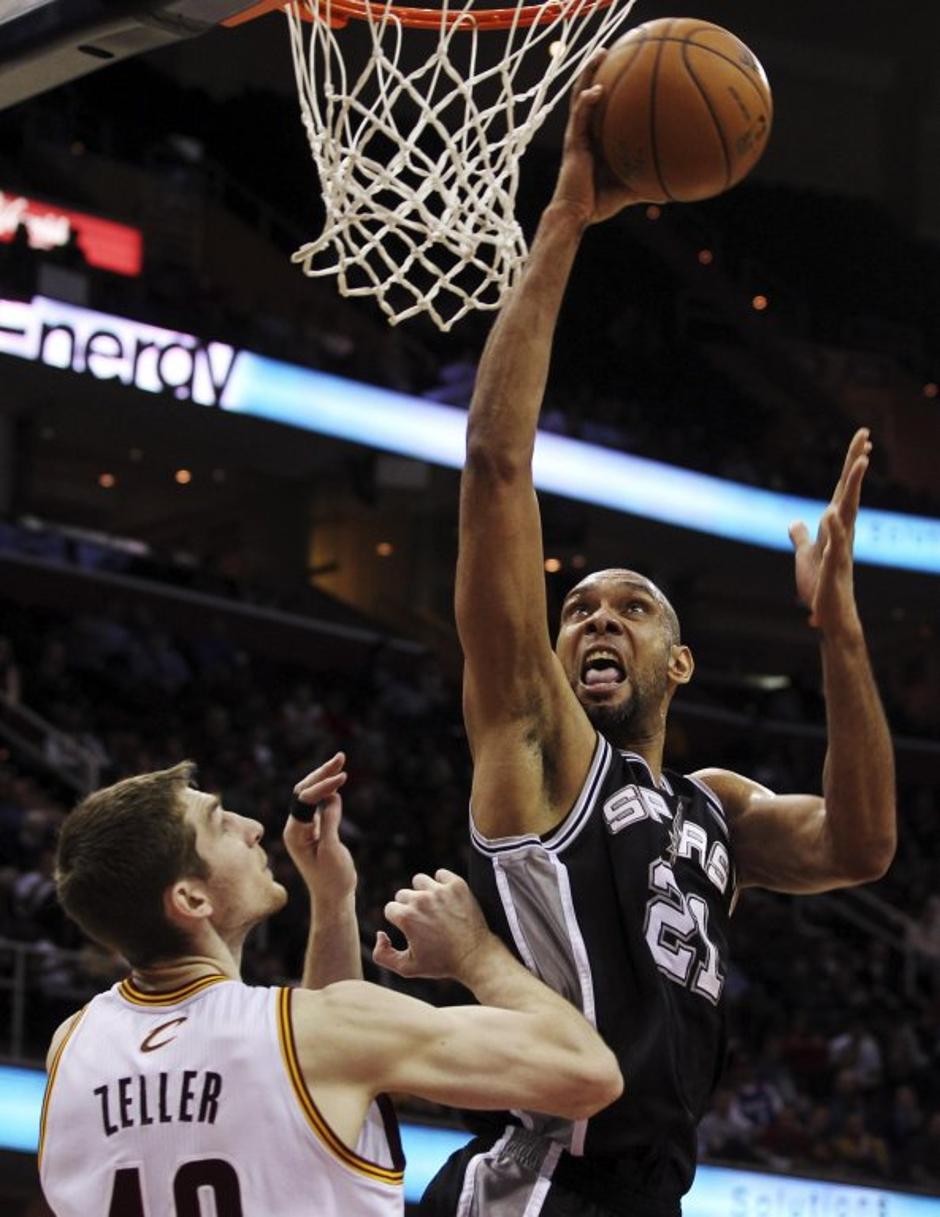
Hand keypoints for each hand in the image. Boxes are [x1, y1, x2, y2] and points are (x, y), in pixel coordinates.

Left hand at [282, 752, 355, 906]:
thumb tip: (333, 797)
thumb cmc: (332, 879)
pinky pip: (318, 803)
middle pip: (304, 791)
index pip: (304, 800)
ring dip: (325, 777)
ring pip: (310, 794)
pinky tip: (338, 780)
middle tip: (341, 757)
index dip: (322, 787)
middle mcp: (295, 827)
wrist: (334, 897)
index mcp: (295, 833)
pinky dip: (328, 790)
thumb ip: (329, 823)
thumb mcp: (331, 851)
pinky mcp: (314, 828)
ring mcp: (303, 827)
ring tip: (341, 761)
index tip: (342, 779)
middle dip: (322, 773)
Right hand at [373, 869, 489, 979]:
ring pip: (420, 881)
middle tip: (424, 921)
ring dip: (423, 892)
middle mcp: (421, 900)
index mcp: (406, 917)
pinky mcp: (457, 885)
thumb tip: (380, 933)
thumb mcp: (407, 968)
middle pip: (403, 894)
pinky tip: (446, 898)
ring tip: (433, 907)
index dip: (398, 920)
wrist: (475, 957)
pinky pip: (441, 874)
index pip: (390, 908)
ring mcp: (440, 891)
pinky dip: (442, 883)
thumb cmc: (442, 963)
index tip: (411, 929)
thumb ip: (382, 955)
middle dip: (409, 906)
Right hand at [551, 51, 643, 225]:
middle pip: (587, 95)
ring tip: (600, 54)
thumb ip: (645, 185)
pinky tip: (598, 90)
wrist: (575, 215)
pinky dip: (587, 102)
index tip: (621, 71)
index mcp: (593, 142)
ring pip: (580, 97)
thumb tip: (671, 192)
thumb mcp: (626, 191)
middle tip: (608, 51)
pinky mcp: (572, 144)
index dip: (605, 88)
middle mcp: (583, 134)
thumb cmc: (597, 205)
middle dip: (596, 71)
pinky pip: (579, 117)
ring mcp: (576, 137)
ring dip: (589, 74)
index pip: (597, 109)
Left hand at [788, 428, 870, 633]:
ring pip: (848, 512)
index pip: (843, 491)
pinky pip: (835, 544)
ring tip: (861, 461)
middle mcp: (842, 532)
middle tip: (865, 435)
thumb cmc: (820, 587)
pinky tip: (832, 512)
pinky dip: (834, 528)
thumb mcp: (805, 556)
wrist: (829, 615)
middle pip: (849, 492)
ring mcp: (840, 548)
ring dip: (853, 487)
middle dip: (855, 463)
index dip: (850, 466)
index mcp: (835, 527)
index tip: (862, 440)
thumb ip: (801, 537)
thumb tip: (795, 522)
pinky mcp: (833, 567)